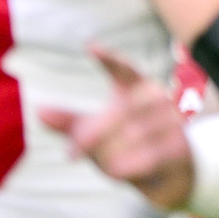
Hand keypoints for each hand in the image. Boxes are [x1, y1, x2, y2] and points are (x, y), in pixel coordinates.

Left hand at [38, 46, 193, 209]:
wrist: (168, 170)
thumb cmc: (128, 143)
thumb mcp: (95, 132)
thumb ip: (70, 122)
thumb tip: (40, 110)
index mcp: (137, 86)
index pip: (123, 68)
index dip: (109, 59)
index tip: (90, 47)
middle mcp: (157, 97)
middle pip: (120, 112)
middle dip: (93, 136)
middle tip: (71, 153)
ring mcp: (171, 120)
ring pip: (131, 137)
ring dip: (111, 155)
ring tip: (108, 164)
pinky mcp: (178, 144)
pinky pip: (146, 157)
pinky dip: (126, 167)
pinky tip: (119, 170)